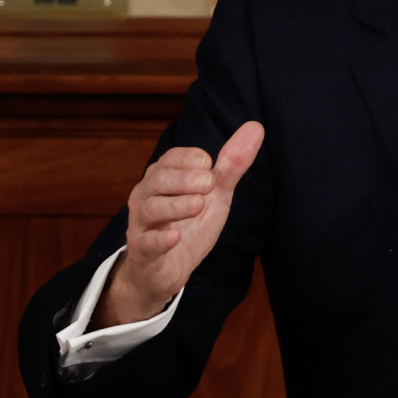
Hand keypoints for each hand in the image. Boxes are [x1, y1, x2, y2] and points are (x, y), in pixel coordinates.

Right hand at [94, 122, 262, 328]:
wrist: (167, 270)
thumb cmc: (189, 225)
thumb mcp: (215, 194)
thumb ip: (232, 164)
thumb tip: (256, 127)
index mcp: (162, 177)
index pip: (172, 158)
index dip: (192, 160)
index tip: (210, 167)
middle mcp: (146, 196)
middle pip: (158, 178)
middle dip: (183, 178)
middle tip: (209, 183)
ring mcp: (141, 225)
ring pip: (151, 208)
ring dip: (175, 205)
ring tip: (198, 204)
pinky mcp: (143, 253)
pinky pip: (146, 244)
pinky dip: (160, 240)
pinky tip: (175, 237)